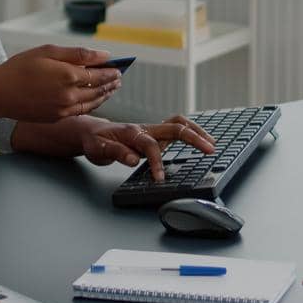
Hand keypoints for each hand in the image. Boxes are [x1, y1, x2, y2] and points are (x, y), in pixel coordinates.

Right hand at [0, 44, 122, 123]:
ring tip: (111, 88)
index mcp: (68, 75)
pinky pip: (81, 110)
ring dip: (104, 95)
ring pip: (93, 102)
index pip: (100, 74)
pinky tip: (94, 99)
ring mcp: (64, 109)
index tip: (120, 67)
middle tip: (119, 78)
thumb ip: (78, 54)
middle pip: (99, 89)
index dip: (112, 71)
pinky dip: (92, 104)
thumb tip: (104, 56)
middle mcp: (69, 95)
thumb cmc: (20, 67)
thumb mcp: (48, 51)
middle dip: (111, 83)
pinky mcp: (57, 118)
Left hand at [80, 115, 215, 181]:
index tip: (160, 179)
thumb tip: (133, 159)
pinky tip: (200, 139)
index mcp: (131, 132)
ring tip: (211, 143)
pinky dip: (190, 131)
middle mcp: (145, 128)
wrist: (91, 132)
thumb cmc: (95, 141)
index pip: (150, 146)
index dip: (156, 162)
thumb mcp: (98, 149)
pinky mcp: (154, 134)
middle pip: (174, 127)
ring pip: (178, 124)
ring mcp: (151, 130)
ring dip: (196, 131)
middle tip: (209, 150)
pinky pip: (176, 128)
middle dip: (194, 137)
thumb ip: (116, 153)